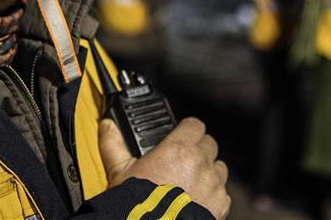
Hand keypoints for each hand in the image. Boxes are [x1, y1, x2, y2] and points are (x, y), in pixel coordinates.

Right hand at [99, 117, 229, 218]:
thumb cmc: (137, 205)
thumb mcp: (120, 172)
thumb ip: (114, 145)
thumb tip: (107, 127)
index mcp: (178, 149)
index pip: (195, 125)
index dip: (188, 129)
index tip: (181, 135)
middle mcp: (200, 163)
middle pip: (209, 144)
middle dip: (199, 150)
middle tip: (183, 161)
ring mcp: (213, 185)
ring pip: (219, 168)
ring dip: (208, 171)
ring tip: (190, 183)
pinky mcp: (220, 205)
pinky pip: (223, 193)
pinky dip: (213, 195)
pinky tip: (196, 201)